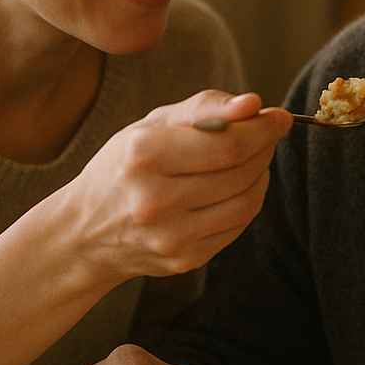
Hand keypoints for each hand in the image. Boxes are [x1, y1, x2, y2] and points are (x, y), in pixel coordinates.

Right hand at [53, 90, 291, 285]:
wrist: (85, 232)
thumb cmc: (123, 167)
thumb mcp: (151, 125)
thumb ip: (205, 108)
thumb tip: (254, 104)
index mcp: (143, 155)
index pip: (227, 143)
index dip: (262, 129)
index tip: (279, 117)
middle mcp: (155, 199)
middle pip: (241, 172)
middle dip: (264, 148)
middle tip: (266, 134)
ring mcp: (171, 236)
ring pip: (247, 202)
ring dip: (261, 175)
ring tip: (252, 159)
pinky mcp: (185, 260)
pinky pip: (237, 226)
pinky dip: (247, 202)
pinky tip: (236, 187)